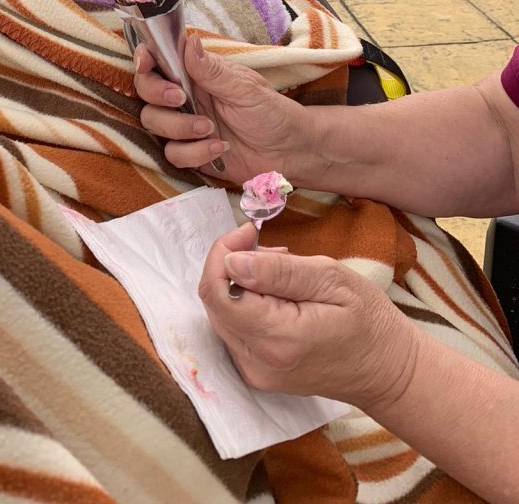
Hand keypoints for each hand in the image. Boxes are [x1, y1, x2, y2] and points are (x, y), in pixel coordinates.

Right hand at [134, 34, 310, 184]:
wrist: (289, 152)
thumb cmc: (271, 112)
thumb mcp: (244, 88)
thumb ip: (211, 70)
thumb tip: (188, 41)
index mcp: (197, 73)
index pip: (159, 60)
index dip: (145, 59)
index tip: (145, 64)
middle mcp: (186, 96)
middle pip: (146, 92)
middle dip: (158, 94)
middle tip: (180, 98)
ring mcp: (185, 125)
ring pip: (154, 123)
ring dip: (179, 127)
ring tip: (210, 129)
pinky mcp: (189, 152)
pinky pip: (172, 153)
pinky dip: (193, 152)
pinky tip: (218, 149)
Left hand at [198, 224, 419, 411]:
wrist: (388, 371)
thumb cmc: (370, 321)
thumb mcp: (332, 280)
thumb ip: (280, 272)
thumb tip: (232, 262)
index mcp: (277, 339)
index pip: (218, 291)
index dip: (223, 253)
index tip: (248, 232)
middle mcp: (257, 362)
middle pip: (215, 302)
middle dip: (232, 264)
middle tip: (273, 250)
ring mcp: (255, 372)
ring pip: (222, 314)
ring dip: (240, 283)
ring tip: (283, 272)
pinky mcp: (257, 373)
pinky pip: (234, 328)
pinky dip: (247, 303)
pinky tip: (278, 295)